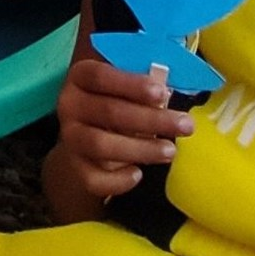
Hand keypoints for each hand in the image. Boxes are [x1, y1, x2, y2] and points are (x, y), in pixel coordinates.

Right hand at [53, 58, 191, 199]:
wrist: (86, 141)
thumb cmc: (116, 106)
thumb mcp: (125, 89)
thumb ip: (143, 88)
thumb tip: (170, 93)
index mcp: (80, 78)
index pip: (99, 76)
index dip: (131, 84)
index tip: (163, 93)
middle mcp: (69, 105)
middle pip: (108, 111)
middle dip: (151, 119)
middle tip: (185, 126)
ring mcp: (70, 138)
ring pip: (101, 145)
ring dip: (140, 149)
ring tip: (170, 151)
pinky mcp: (75, 168)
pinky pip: (94, 178)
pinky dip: (118, 179)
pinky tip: (138, 174)